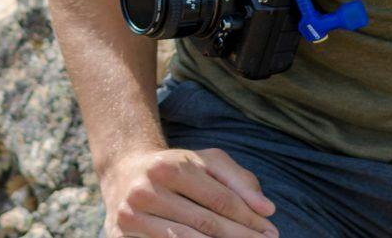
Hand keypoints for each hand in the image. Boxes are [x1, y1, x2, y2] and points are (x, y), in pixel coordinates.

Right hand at [101, 145, 279, 237]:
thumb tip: (267, 209)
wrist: (122, 173)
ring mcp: (131, 215)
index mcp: (170, 167)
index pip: (220, 199)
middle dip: (241, 237)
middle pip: (205, 223)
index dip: (249, 218)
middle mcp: (147, 190)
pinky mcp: (119, 236)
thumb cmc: (175, 167)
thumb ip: (239, 180)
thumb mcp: (205, 162)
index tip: (271, 231)